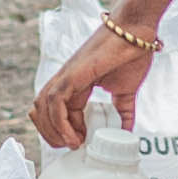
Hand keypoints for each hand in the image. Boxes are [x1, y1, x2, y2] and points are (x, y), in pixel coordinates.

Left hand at [27, 19, 152, 152]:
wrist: (136, 32)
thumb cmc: (131, 54)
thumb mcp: (126, 91)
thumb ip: (122, 110)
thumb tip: (126, 130)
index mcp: (75, 83)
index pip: (55, 110)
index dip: (63, 130)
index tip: (80, 143)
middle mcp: (66, 78)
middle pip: (41, 110)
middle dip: (51, 134)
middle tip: (72, 146)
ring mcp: (67, 75)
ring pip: (42, 107)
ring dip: (53, 131)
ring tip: (72, 144)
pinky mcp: (72, 74)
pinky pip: (55, 102)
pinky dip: (59, 122)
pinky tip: (73, 136)